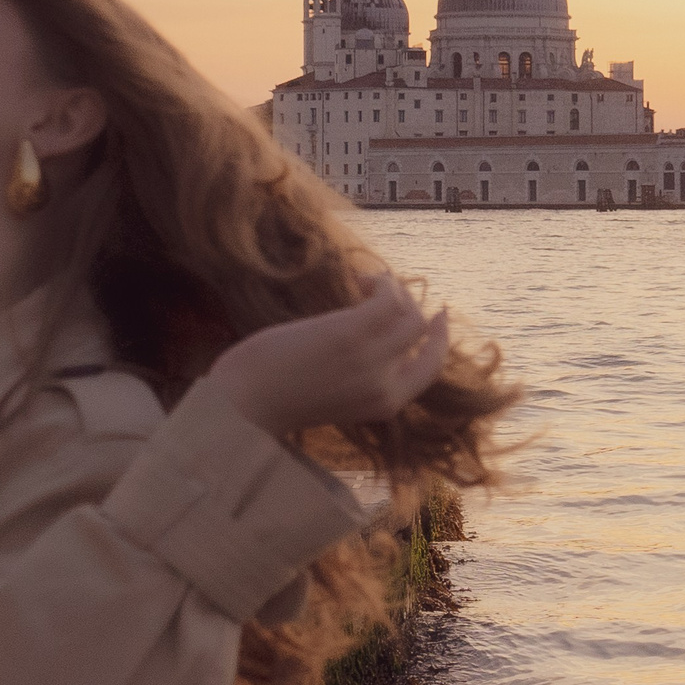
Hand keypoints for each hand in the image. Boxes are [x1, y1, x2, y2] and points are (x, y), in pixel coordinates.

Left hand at [210, 275, 450, 436]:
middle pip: (422, 331)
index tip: (436, 313)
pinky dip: (379, 281)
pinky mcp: (352, 333)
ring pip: (409, 310)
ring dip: (392, 288)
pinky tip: (357, 279)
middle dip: (409, 303)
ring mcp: (371, 359)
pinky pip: (387, 297)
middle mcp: (386, 385)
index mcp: (386, 405)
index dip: (439, 338)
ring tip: (364, 283)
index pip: (432, 368)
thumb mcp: (335, 395)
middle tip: (384, 288)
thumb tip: (371, 334)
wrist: (246, 403)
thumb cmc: (278, 397)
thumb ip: (360, 376)